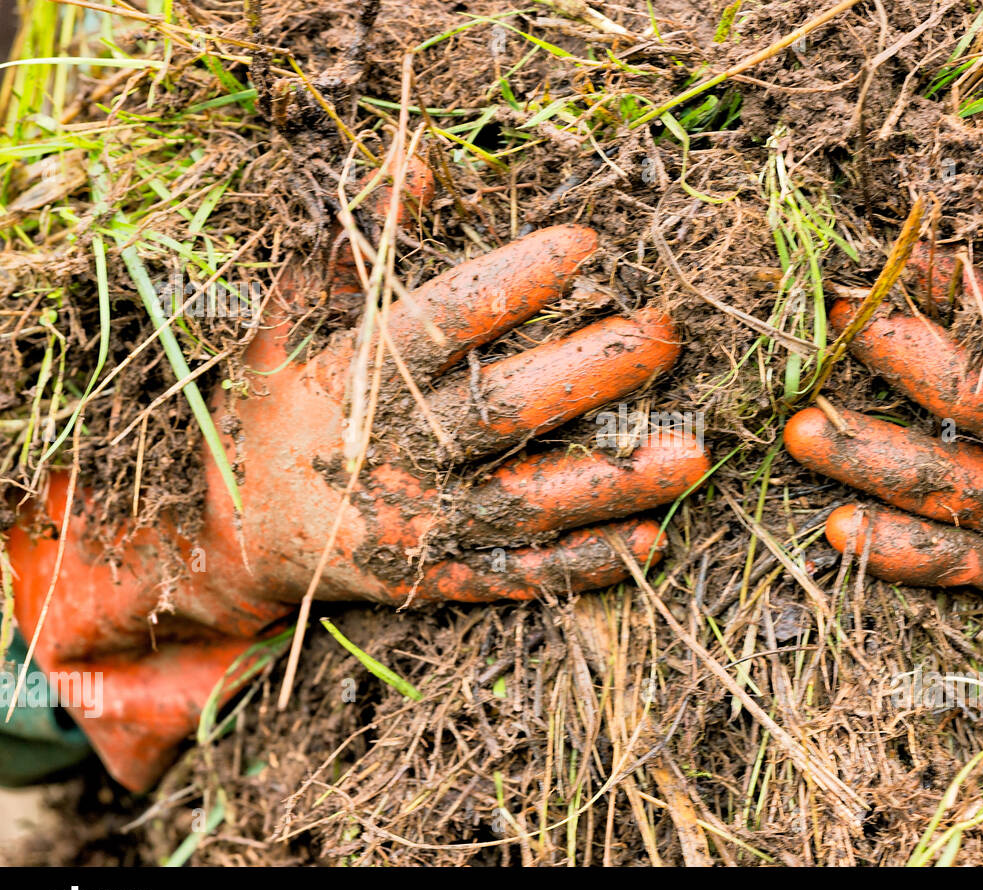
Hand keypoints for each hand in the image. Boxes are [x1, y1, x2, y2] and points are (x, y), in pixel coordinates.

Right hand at [6, 166, 707, 789]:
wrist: (232, 539)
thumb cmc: (270, 410)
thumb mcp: (289, 320)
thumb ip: (355, 245)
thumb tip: (414, 160)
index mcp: (360, 377)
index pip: (444, 321)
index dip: (516, 281)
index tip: (586, 244)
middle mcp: (399, 453)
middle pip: (505, 410)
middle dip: (593, 371)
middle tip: (668, 333)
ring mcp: (423, 524)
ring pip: (529, 503)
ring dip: (614, 481)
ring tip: (693, 453)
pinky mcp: (440, 578)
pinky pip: (519, 577)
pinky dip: (585, 565)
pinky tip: (652, 542)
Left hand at [785, 239, 982, 748]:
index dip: (954, 290)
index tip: (891, 258)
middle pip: (980, 403)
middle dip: (900, 362)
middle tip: (832, 329)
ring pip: (955, 489)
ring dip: (872, 461)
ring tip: (798, 433)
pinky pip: (966, 565)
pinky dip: (903, 553)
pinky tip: (838, 532)